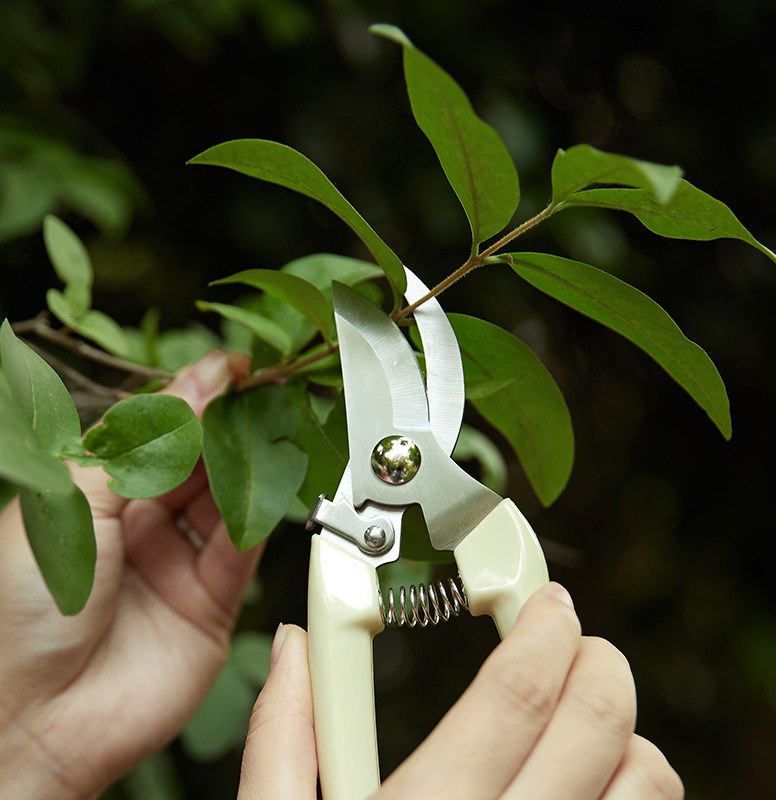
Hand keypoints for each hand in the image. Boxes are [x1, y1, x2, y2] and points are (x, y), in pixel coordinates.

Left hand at [0, 351, 261, 799]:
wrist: (30, 722)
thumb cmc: (19, 614)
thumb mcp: (70, 507)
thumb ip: (136, 448)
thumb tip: (189, 390)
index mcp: (97, 499)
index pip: (156, 436)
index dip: (193, 399)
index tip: (229, 370)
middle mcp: (139, 528)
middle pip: (196, 463)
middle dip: (228, 425)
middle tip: (259, 391)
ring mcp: (176, 565)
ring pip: (225, 501)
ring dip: (248, 465)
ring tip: (268, 430)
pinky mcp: (210, 604)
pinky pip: (239, 550)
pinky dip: (255, 517)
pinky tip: (264, 486)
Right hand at [238, 584, 683, 799]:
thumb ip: (280, 737)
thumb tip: (292, 643)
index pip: (517, 692)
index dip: (543, 629)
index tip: (547, 601)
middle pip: (599, 725)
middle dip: (599, 661)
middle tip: (576, 644)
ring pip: (647, 789)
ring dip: (627, 737)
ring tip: (586, 724)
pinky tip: (590, 795)